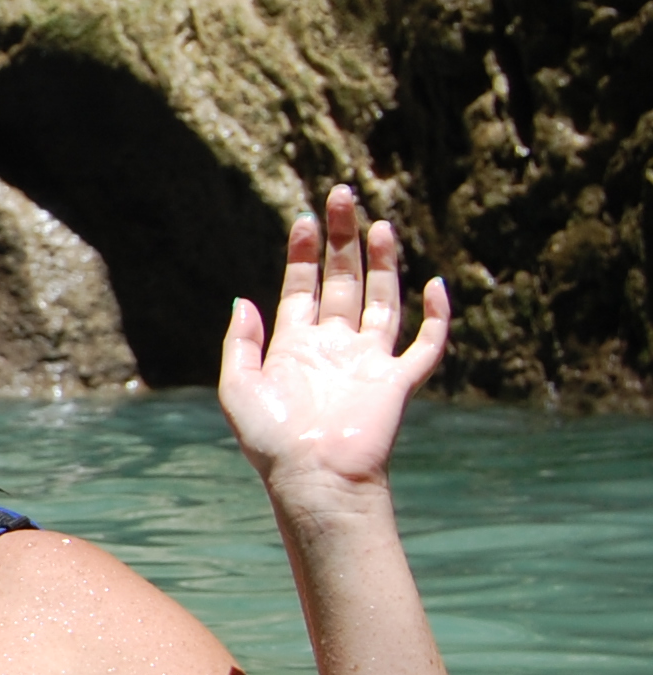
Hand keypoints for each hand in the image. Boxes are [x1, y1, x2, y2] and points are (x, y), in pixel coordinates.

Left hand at [220, 184, 448, 499]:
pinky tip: (434, 283)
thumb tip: (243, 298)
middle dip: (342, 240)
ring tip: (379, 224)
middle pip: (343, 281)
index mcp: (296, 346)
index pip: (302, 287)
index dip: (303, 253)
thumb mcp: (238, 387)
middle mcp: (335, 347)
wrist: (314, 479)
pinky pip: (426, 344)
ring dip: (383, 263)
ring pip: (382, 301)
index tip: (305, 219)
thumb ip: (240, 342)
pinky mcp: (398, 381)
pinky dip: (436, 315)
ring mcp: (369, 362)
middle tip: (342, 195)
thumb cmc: (272, 441)